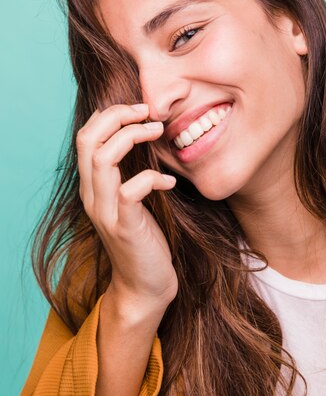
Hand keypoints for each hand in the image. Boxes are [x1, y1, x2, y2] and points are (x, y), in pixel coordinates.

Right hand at [76, 103, 177, 309]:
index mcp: (92, 187)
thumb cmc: (144, 240)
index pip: (85, 137)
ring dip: (132, 137)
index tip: (137, 108)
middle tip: (146, 110)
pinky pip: (130, 190)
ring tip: (158, 131)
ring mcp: (105, 211)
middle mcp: (92, 196)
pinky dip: (152, 178)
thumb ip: (128, 174)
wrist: (144, 287)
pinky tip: (170, 183)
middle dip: (116, 116)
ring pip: (103, 159)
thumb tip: (145, 139)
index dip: (107, 115)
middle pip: (88, 140)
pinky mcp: (124, 226)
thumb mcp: (131, 202)